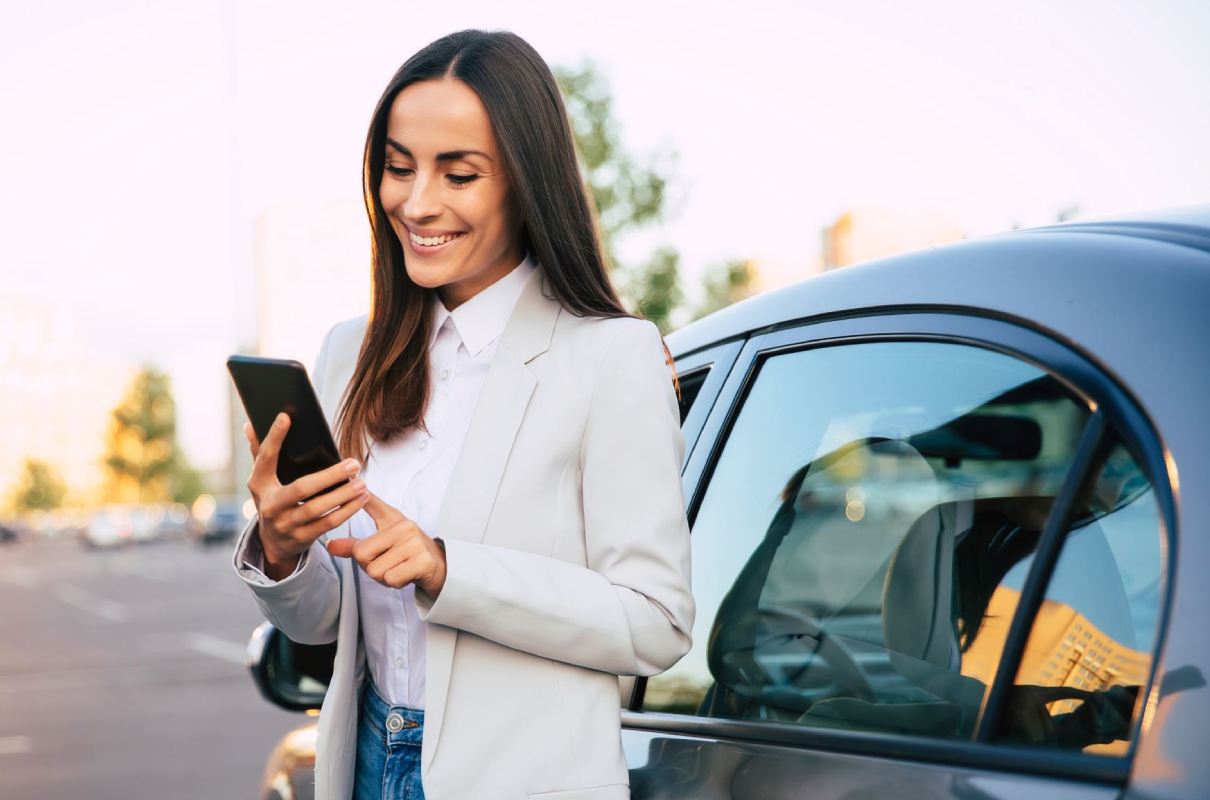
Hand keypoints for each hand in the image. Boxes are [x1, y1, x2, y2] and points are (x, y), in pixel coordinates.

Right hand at [244, 413, 368, 573]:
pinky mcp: (301, 538)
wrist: (273, 542)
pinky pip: (327, 524)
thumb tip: (250, 424)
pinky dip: (347, 511)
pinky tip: (361, 499)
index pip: (265, 458)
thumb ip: (260, 453)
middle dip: (330, 476)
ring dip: (343, 495)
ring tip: (362, 483)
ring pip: (317, 508)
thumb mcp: (263, 480)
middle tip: (353, 463)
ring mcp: (285, 523)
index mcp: (259, 484)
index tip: (286, 417)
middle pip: (301, 488)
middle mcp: (270, 505)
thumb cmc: (274, 500)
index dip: (274, 438)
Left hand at [325, 492, 447, 597]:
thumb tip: (330, 545)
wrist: (438, 567)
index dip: (361, 495)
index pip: (372, 505)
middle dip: (369, 566)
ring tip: (397, 568)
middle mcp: (405, 527)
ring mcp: (415, 543)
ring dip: (383, 577)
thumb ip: (355, 544)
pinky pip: (391, 579)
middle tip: (387, 562)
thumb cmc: (407, 553)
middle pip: (362, 554)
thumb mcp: (382, 543)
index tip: (350, 476)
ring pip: (376, 570)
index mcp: (393, 518)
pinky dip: (395, 583)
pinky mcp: (422, 561)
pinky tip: (406, 574)